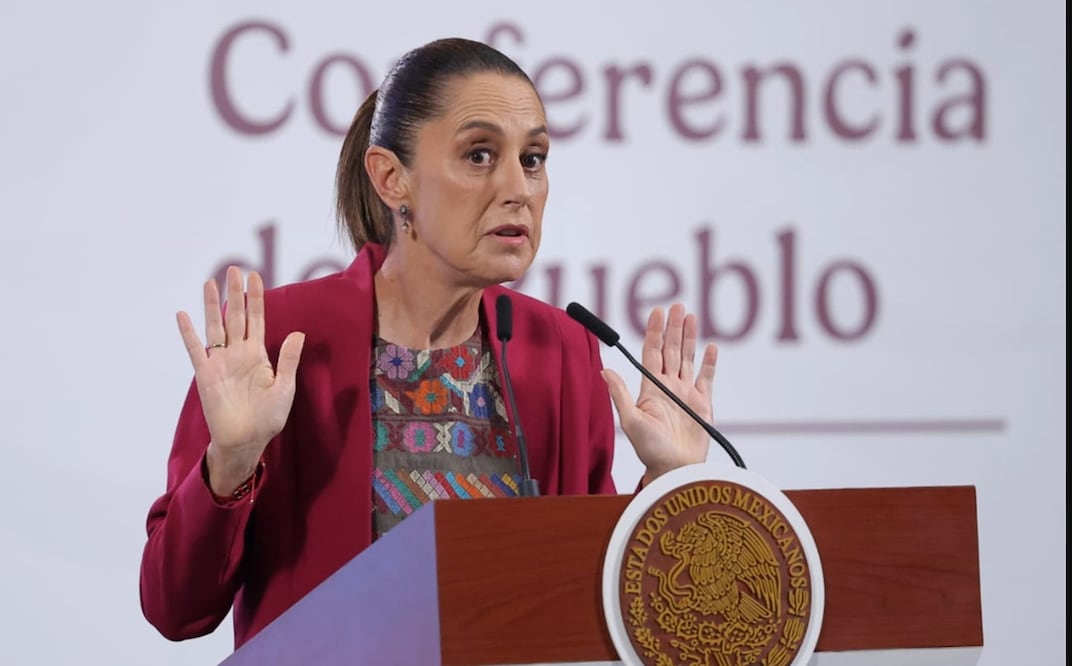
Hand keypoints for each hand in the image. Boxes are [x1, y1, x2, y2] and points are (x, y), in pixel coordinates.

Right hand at [176, 266, 304, 494]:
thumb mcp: (284, 387)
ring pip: (215, 327)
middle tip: (234, 269)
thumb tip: (298, 332)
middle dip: (235, 293)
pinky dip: (189, 333)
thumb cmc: (268, 418)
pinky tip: (183, 314)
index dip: (256, 299)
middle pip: (235, 317)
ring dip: (212, 306)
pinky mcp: (206, 375)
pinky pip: (196, 350)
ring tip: (209, 282)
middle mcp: (238, 354)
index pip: (256, 320)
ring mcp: (221, 363)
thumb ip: (287, 359)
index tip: (256, 277)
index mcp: (257, 355)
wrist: (246, 441)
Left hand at [602, 303, 716, 484]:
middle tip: (677, 306)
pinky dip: (709, 362)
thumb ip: (620, 395)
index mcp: (651, 388)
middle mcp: (668, 387)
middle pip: (671, 350)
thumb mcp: (631, 422)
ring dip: (690, 337)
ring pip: (688, 358)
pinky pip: (706, 378)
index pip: (652, 352)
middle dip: (674, 327)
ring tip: (691, 316)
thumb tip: (604, 370)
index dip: (655, 331)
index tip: (657, 312)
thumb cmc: (650, 450)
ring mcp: (686, 393)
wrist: (675, 469)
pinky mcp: (703, 404)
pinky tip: (710, 347)